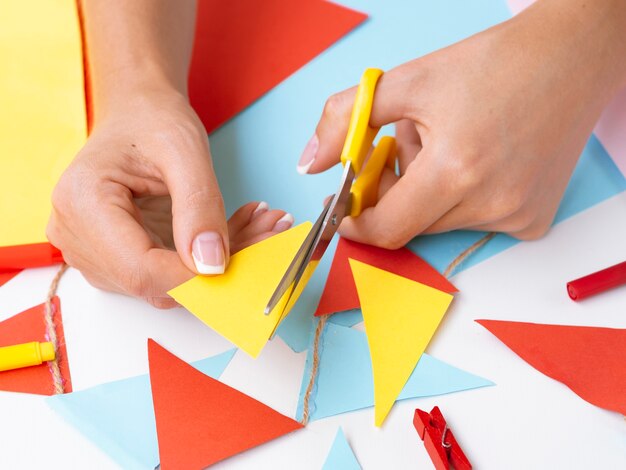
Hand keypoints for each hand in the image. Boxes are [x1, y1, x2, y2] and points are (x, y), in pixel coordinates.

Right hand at [47, 90, 293, 307]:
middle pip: (156, 281)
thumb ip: (199, 207)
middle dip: (220, 268)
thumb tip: (212, 265)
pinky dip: (210, 256)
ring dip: (222, 262)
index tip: (246, 260)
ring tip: (261, 223)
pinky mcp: (119, 257)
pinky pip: (170, 273)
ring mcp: (96, 252)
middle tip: (271, 230)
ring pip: (168, 283)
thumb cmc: (152, 119)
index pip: (140, 269)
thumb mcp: (184, 150)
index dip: (195, 278)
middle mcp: (77, 236)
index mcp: (83, 204)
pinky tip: (240, 228)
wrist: (138, 112)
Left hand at [298, 0, 625, 247]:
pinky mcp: (535, 221)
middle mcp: (491, 204)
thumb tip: (310, 163)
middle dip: (396, 191)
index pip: (386, 229)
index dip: (356, 222)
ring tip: (451, 143)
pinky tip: (480, 161)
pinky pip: (476, 222)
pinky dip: (464, 198)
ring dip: (431, 191)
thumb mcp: (407, 82)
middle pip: (412, 223)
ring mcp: (517, 217)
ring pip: (442, 222)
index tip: (344, 208)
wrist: (570, 58)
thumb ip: (346, 121)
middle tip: (408, 145)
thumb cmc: (492, 65)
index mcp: (455, 171)